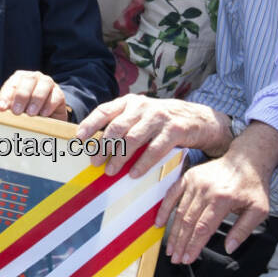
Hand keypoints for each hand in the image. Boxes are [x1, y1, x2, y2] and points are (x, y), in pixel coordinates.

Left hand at [0, 70, 67, 118]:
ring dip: (36, 100)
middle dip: (21, 96)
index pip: (12, 83)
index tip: (1, 108)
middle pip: (28, 80)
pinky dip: (49, 105)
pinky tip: (43, 114)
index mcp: (20, 78)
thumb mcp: (15, 107)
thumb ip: (8, 106)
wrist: (47, 116)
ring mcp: (48, 84)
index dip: (5, 96)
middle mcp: (34, 77)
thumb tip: (1, 109)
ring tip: (30, 113)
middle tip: (16, 112)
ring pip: (44, 85)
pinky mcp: (59, 93)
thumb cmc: (26, 110)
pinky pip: (56, 96)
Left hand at [75, 94, 230, 174]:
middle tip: (95, 162)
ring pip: (133, 138)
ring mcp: (159, 117)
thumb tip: (95, 146)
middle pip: (117, 127)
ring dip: (120, 157)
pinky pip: (155, 149)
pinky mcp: (174, 129)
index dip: (90, 124)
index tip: (79, 138)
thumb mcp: (140, 116)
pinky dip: (142, 163)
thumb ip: (122, 124)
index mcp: (130, 102)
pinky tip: (134, 174)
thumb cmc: (161, 122)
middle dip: (103, 146)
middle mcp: (143, 106)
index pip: (105, 110)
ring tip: (110, 171)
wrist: (198, 119)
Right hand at [158, 151, 268, 263]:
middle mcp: (206, 191)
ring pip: (180, 212)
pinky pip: (172, 195)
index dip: (194, 246)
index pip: (203, 228)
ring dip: (173, 232)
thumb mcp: (259, 210)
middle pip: (189, 222)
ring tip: (170, 248)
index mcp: (223, 200)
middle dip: (181, 243)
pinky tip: (159, 223)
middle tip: (175, 259)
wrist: (247, 159)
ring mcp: (195, 182)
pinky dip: (164, 210)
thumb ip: (243, 230)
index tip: (188, 259)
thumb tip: (229, 248)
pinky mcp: (188, 177)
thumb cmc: (253, 186)